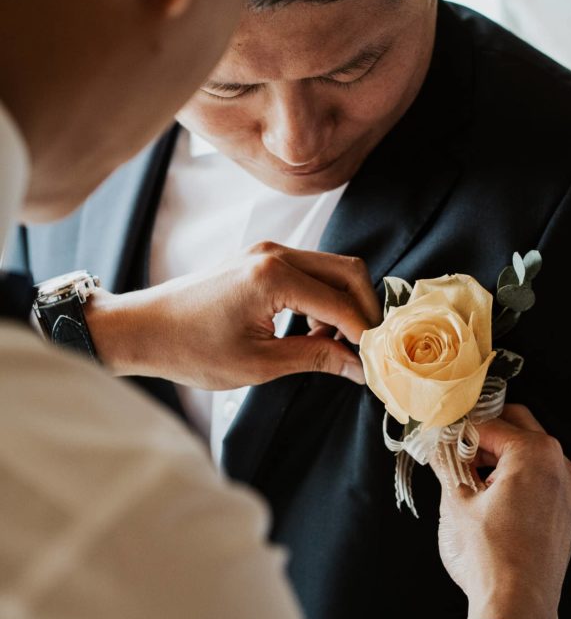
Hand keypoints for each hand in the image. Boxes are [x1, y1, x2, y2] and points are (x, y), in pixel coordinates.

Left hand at [85, 242, 380, 388]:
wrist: (142, 329)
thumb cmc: (191, 349)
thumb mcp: (259, 364)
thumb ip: (316, 357)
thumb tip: (360, 367)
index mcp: (273, 276)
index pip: (341, 303)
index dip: (365, 336)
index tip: (379, 364)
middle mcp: (275, 253)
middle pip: (348, 271)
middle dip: (364, 311)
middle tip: (366, 351)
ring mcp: (267, 250)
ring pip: (332, 268)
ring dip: (344, 304)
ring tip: (334, 345)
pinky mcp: (261, 258)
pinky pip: (311, 270)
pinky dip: (324, 297)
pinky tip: (312, 330)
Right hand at [431, 405, 570, 618]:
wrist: (518, 607)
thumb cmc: (489, 556)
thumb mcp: (456, 503)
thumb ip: (447, 464)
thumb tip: (436, 444)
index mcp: (534, 453)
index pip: (489, 423)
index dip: (459, 428)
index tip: (440, 434)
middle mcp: (559, 465)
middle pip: (518, 426)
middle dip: (484, 432)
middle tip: (454, 446)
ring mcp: (567, 490)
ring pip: (531, 453)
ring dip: (501, 453)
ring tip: (468, 472)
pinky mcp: (565, 513)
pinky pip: (540, 478)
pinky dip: (516, 475)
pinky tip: (489, 494)